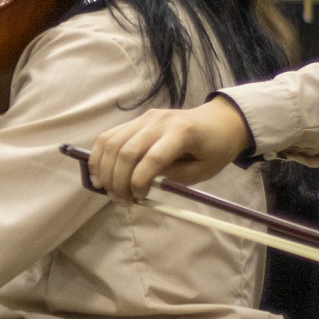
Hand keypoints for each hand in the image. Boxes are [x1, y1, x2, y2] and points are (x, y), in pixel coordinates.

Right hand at [88, 96, 251, 200]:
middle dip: (118, 181)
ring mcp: (145, 118)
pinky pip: (109, 136)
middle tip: (121, 200)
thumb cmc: (215, 148)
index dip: (140, 181)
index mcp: (182, 133)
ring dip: (104, 170)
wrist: (219, 121)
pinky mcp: (136, 120)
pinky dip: (100, 156)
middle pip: (126, 151)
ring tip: (108, 190)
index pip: (153, 158)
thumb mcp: (203, 170)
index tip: (139, 198)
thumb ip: (174, 178)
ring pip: (111, 142)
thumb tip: (142, 185)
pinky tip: (100, 174)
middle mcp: (159, 121)